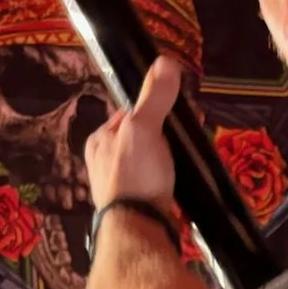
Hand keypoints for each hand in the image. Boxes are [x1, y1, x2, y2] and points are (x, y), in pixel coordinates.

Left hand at [85, 55, 179, 211]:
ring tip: (187, 160)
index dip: (154, 108)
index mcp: (99, 140)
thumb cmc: (135, 174)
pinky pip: (154, 186)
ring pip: (148, 163)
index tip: (180, 111)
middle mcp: (104, 162)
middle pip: (140, 139)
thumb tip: (166, 60)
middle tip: (188, 137)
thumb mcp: (144, 128)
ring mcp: (119, 188)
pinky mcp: (136, 209)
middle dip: (163, 136)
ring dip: (167, 159)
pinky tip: (179, 183)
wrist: (139, 228)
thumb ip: (154, 97)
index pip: (129, 113)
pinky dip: (168, 181)